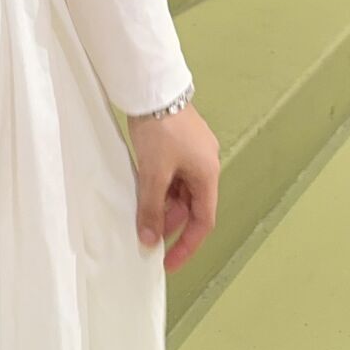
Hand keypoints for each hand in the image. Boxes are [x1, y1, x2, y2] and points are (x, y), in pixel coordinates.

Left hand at [125, 101, 219, 272]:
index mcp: (208, 174)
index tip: (169, 263)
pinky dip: (160, 187)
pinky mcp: (179, 141)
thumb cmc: (160, 129)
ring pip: (179, 190)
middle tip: (147, 238)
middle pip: (191, 206)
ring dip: (163, 205)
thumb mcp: (154, 172)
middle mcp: (205, 164)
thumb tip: (149, 241)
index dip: (187, 245)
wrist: (153, 86)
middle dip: (170, 223)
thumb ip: (151, 208)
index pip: (203, 221)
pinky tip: (143, 191)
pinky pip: (172, 174)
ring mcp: (192, 152)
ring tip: (141, 216)